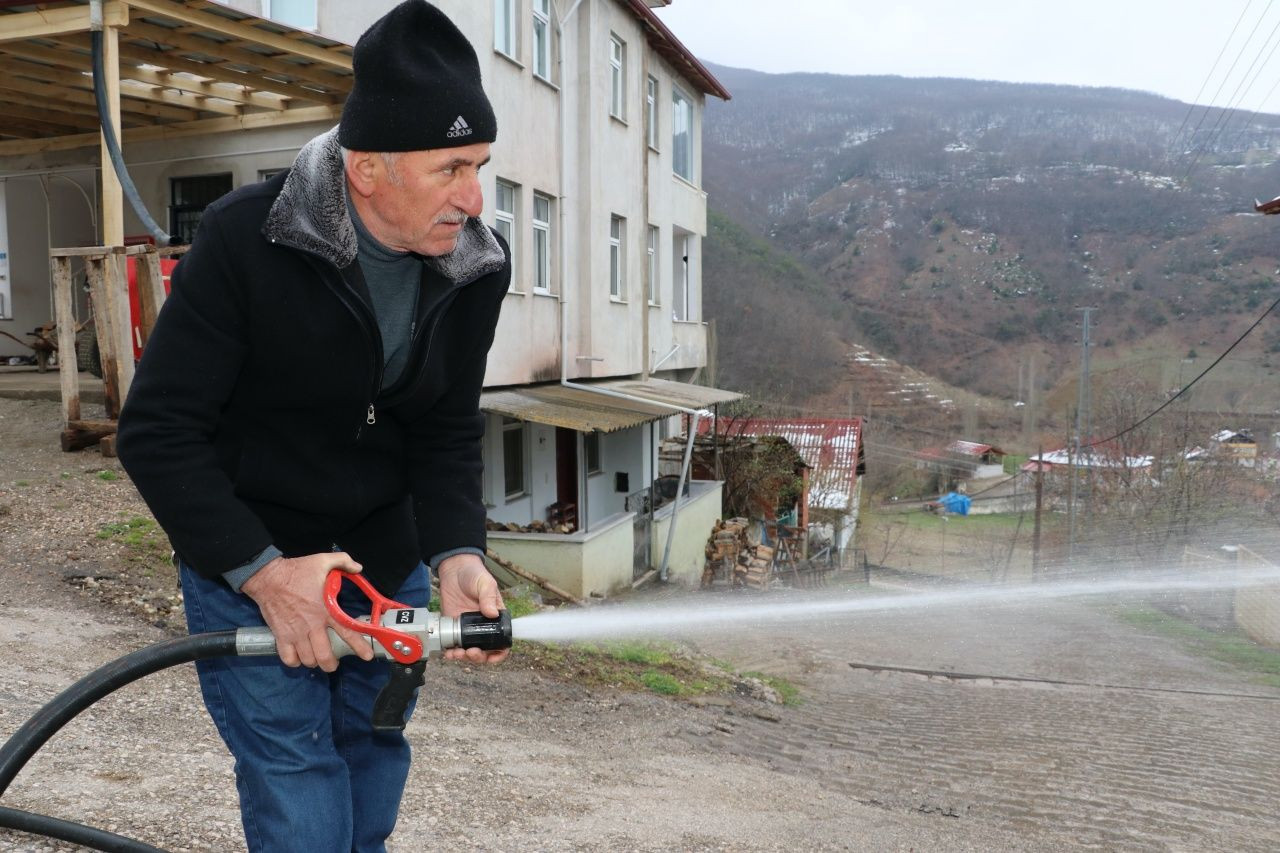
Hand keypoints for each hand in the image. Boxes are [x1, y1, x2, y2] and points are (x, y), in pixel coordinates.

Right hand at [241, 552, 372, 670]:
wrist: (268, 577)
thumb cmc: (297, 570)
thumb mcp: (323, 560)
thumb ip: (344, 562)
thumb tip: (358, 567)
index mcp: (326, 609)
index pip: (347, 632)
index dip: (359, 646)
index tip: (366, 656)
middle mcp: (312, 625)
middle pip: (324, 655)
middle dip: (331, 664)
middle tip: (334, 663)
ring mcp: (295, 632)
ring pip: (308, 659)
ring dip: (314, 662)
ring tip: (317, 658)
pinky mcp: (281, 636)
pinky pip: (288, 658)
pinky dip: (295, 662)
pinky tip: (299, 657)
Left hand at [436, 553, 508, 664]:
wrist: (453, 569)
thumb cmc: (474, 574)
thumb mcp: (485, 583)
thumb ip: (489, 597)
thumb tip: (492, 614)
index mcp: (495, 617)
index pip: (502, 640)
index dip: (500, 652)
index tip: (492, 657)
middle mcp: (482, 626)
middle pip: (484, 650)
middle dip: (479, 657)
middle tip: (471, 652)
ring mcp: (466, 628)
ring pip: (468, 651)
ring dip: (464, 657)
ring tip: (457, 653)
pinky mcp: (453, 627)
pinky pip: (453, 644)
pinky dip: (451, 652)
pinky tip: (448, 652)